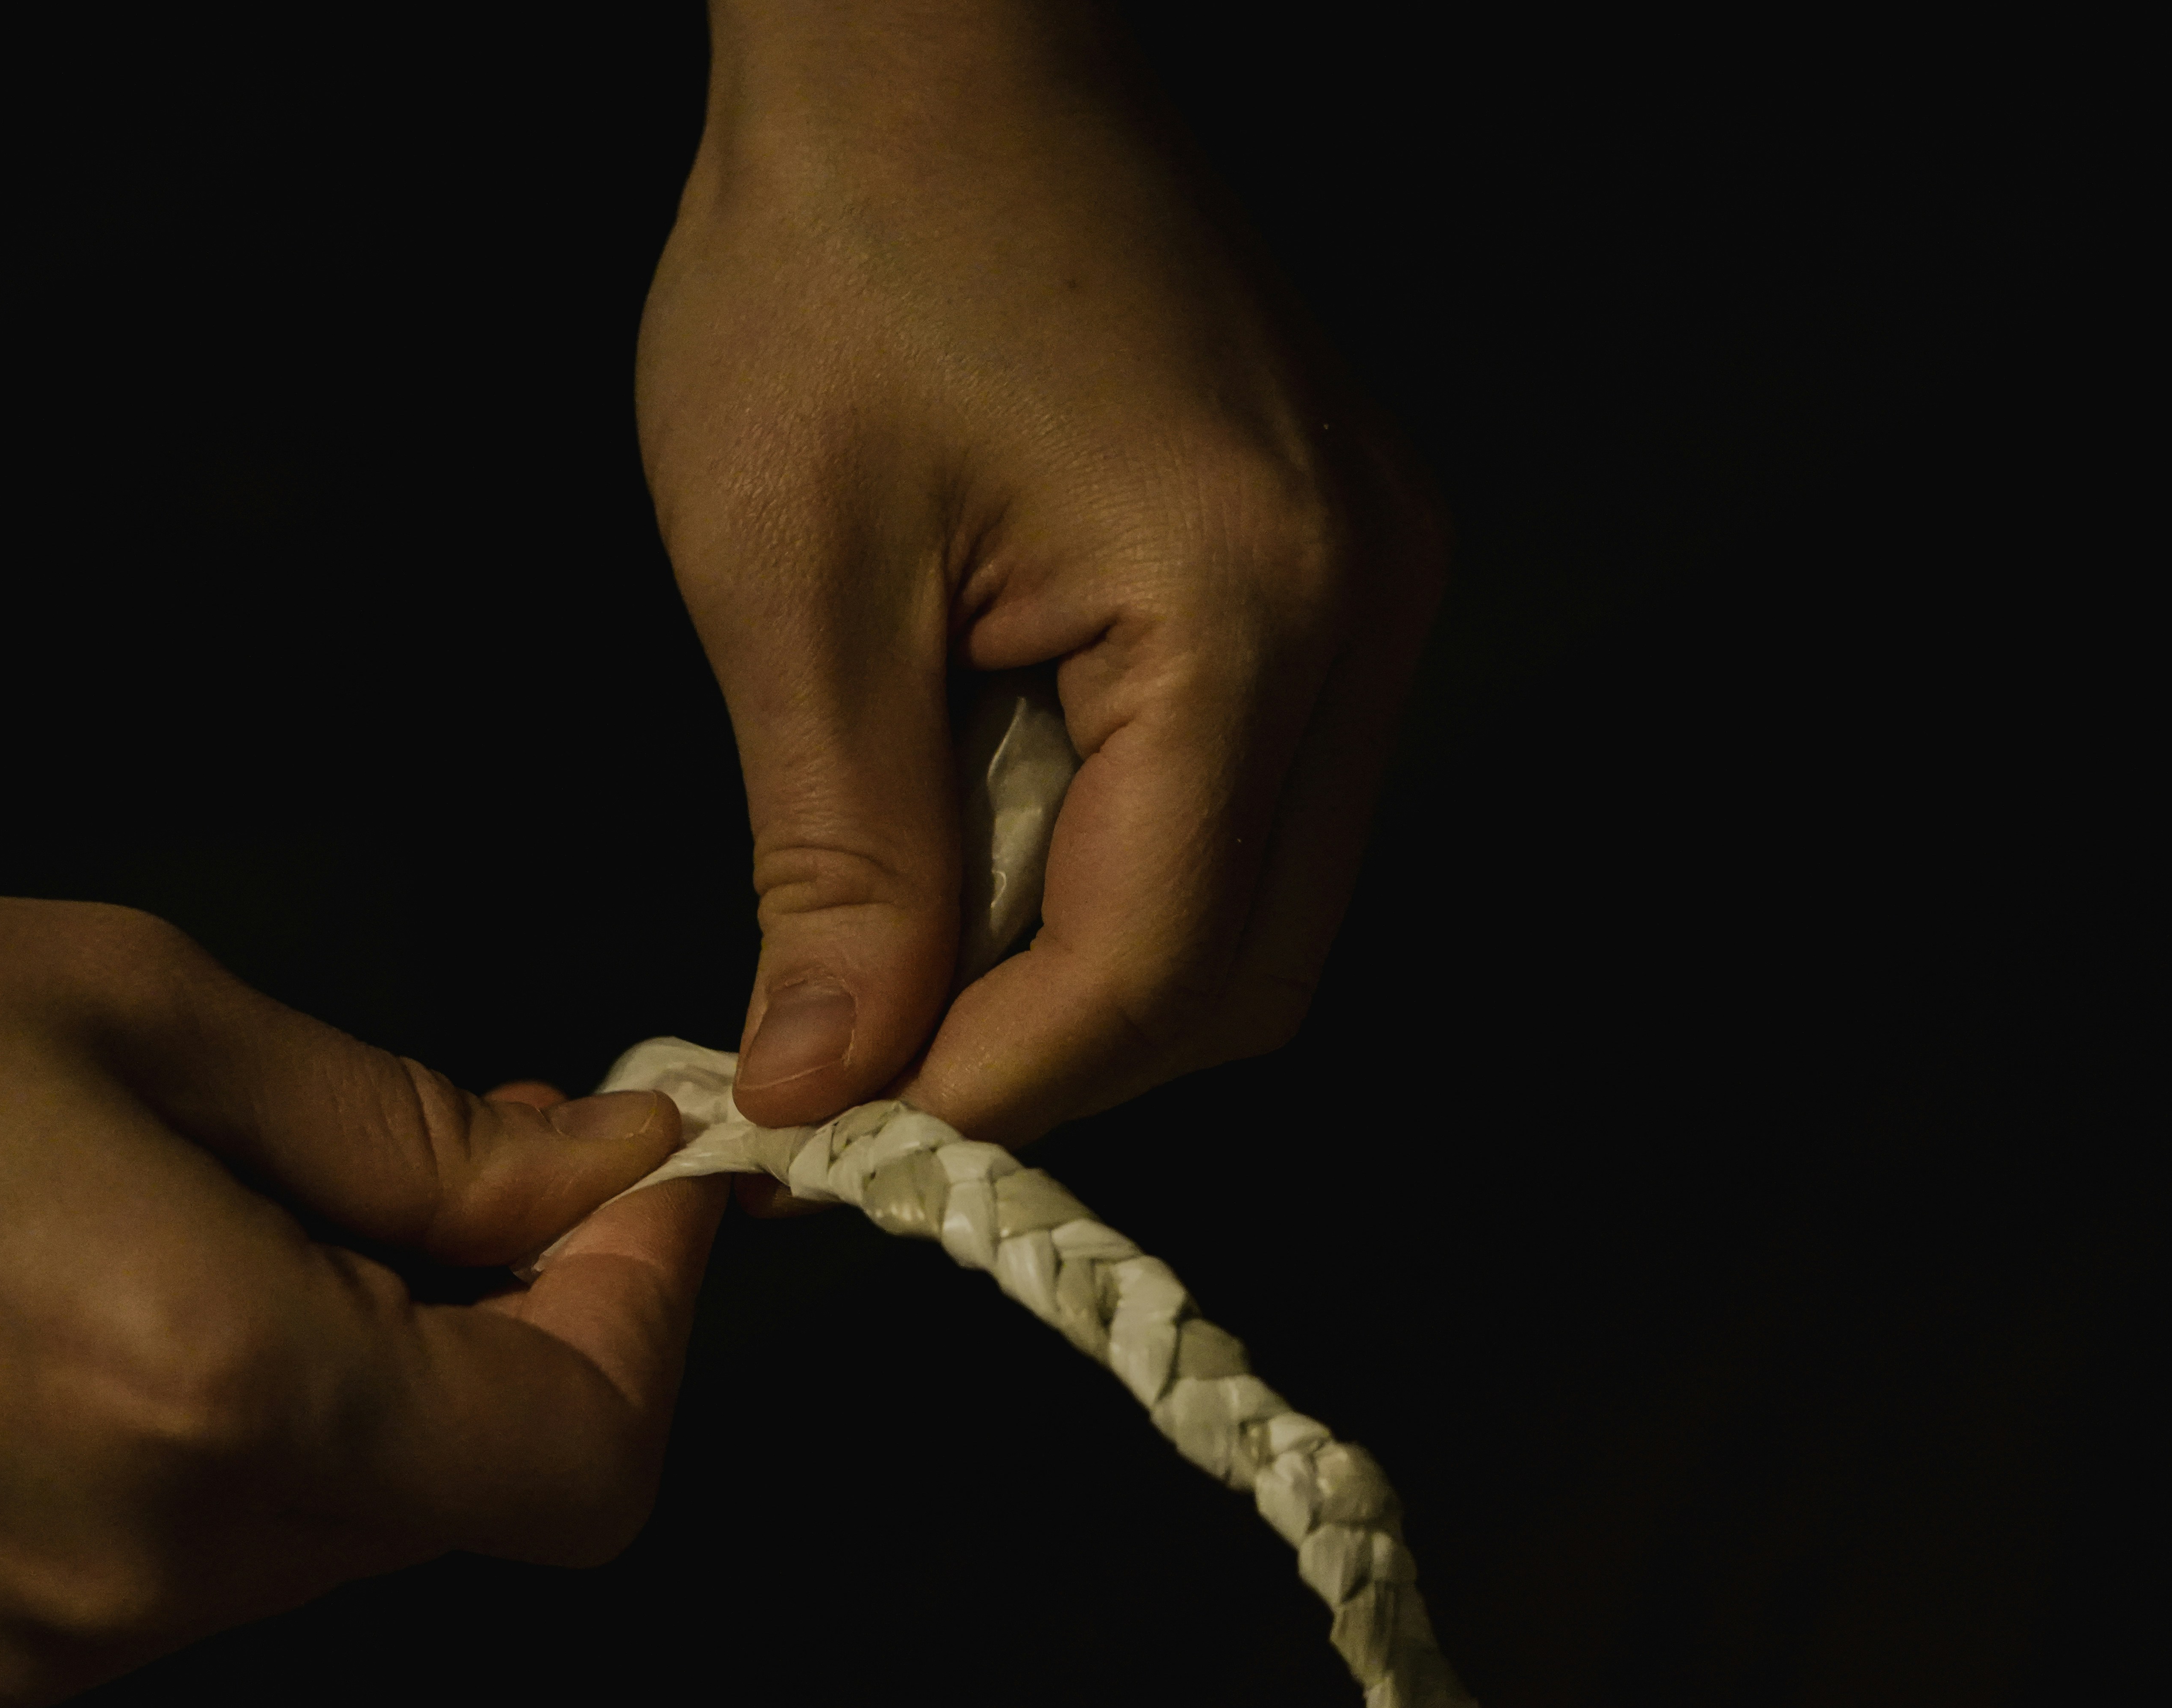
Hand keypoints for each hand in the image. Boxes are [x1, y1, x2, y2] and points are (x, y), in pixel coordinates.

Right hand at [0, 871, 719, 1706]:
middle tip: (495, 1163)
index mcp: (215, 1389)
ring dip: (391, 1376)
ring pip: (351, 1529)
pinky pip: (215, 1557)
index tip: (652, 1193)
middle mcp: (154, 1563)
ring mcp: (59, 1635)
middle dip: (529, 1330)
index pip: (576, 1456)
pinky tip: (165, 1289)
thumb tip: (585, 1169)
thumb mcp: (138, 1005)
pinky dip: (262, 1433)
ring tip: (288, 1204)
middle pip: (477, 1498)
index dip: (652, 1321)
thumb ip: (407, 1127)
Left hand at [640, 0, 1445, 1147]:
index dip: (990, 1090)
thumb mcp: (798, 584)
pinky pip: (1254, 791)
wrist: (927, 48)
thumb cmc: (841, 260)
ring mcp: (1373, 578)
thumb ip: (840, 863)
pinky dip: (1116, 854)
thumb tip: (832, 1083)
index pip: (1153, 971)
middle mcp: (1367, 606)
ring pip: (1257, 896)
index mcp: (1250, 608)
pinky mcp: (1332, 558)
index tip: (836, 1135)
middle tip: (861, 1051)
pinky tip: (989, 810)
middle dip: (1045, 1047)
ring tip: (907, 927)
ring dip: (1078, 957)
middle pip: (1241, 966)